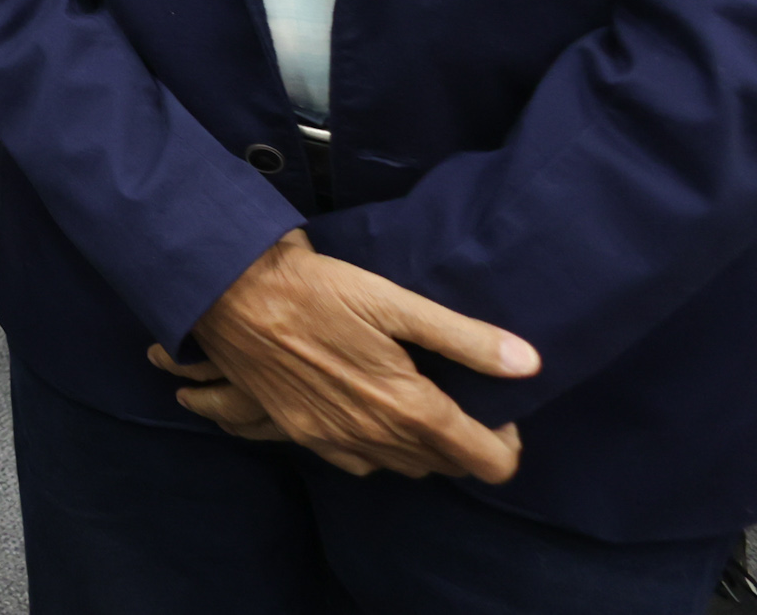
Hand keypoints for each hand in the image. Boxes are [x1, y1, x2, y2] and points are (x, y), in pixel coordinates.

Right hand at [153, 229, 539, 480]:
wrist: (228, 293)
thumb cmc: (314, 289)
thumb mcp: (392, 302)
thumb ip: (464, 337)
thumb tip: (529, 364)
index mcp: (409, 408)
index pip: (487, 461)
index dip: (507, 442)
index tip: (498, 407)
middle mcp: (376, 438)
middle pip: (447, 467)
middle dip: (467, 440)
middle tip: (460, 394)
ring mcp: (336, 442)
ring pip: (405, 468)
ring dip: (424, 447)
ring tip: (419, 400)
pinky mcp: (302, 435)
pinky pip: (360, 463)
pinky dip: (380, 449)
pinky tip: (372, 411)